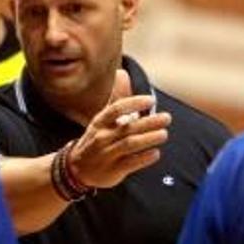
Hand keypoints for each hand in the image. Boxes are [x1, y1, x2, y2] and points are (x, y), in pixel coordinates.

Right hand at [67, 70, 170, 188]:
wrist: (77, 168)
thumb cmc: (95, 139)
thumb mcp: (102, 119)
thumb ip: (116, 98)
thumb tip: (123, 73)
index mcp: (100, 122)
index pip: (117, 109)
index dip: (134, 103)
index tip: (151, 100)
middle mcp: (102, 137)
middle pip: (128, 127)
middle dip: (149, 122)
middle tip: (167, 118)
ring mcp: (106, 154)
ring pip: (130, 144)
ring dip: (149, 139)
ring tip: (164, 134)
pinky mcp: (113, 170)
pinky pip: (130, 163)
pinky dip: (144, 158)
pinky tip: (156, 153)